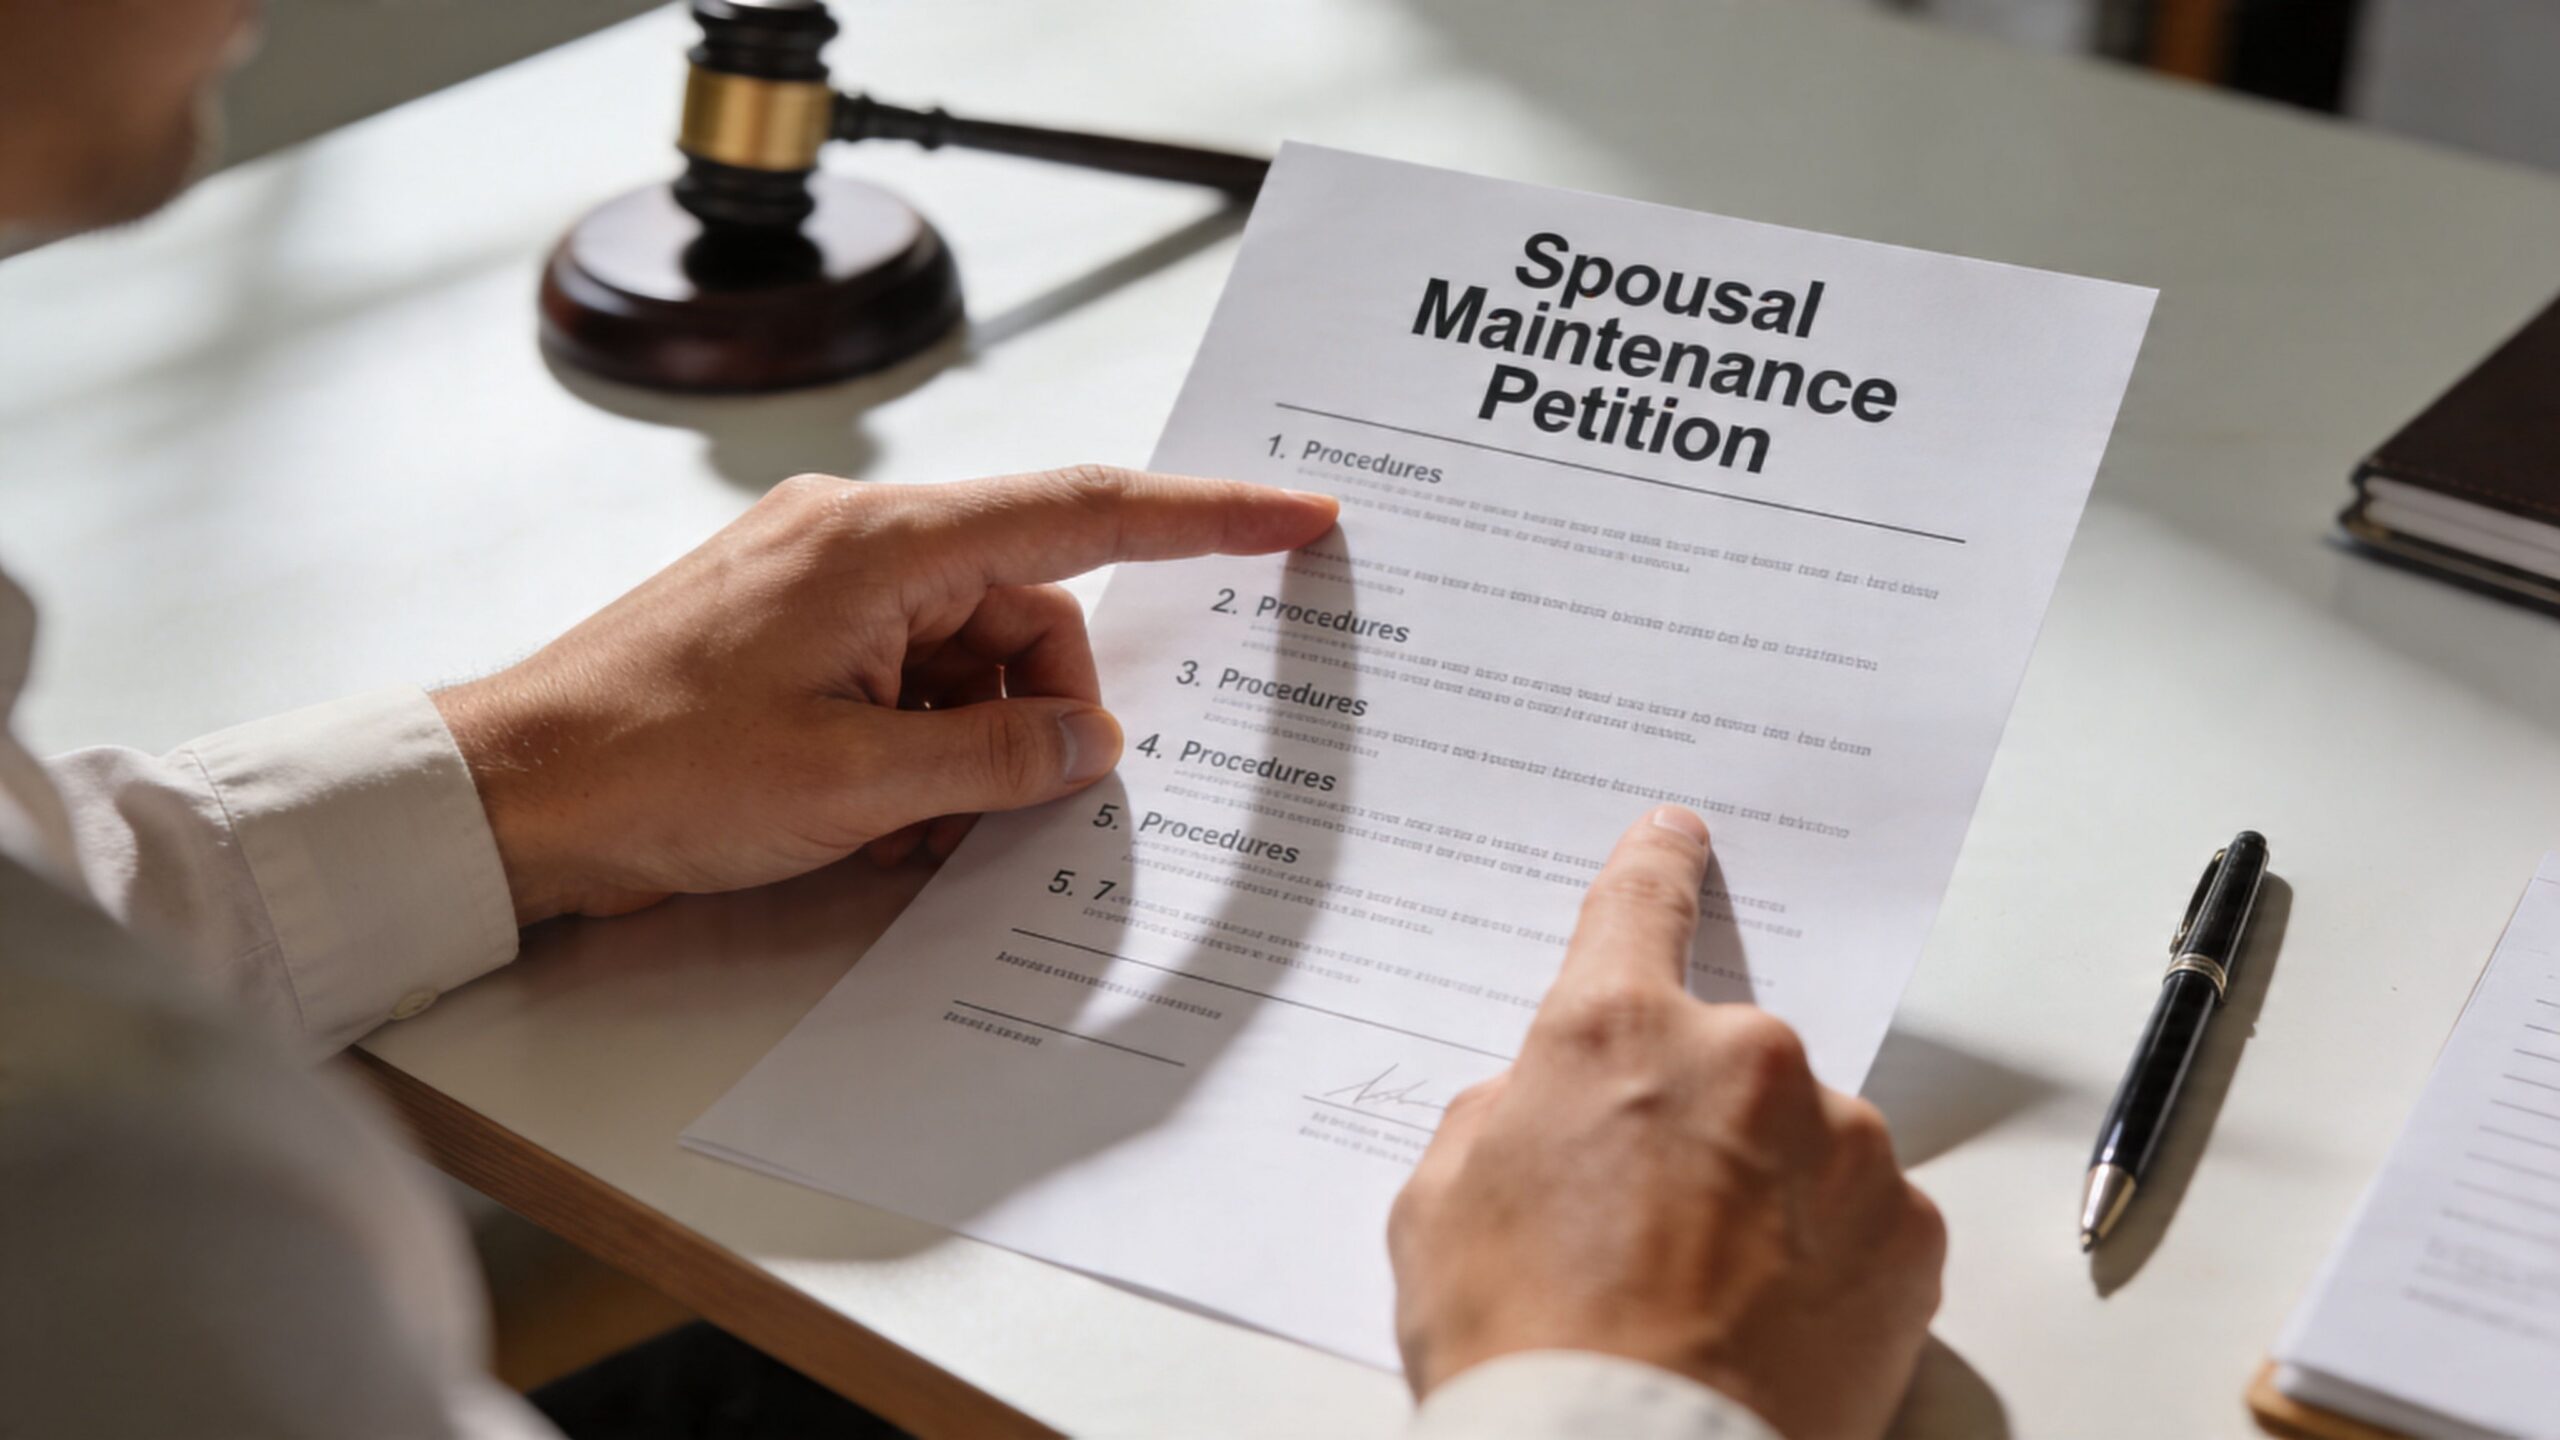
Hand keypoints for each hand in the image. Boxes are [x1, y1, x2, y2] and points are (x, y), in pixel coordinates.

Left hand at [433, 466, 1337, 923]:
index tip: (1295, 515)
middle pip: (1031, 609)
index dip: (1205, 515)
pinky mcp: (799, 632)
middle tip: (1021, 808)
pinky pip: (912, 678)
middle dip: (1046, 714)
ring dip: (978, 748)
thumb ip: (995, 765)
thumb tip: (1092, 750)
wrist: (510, 791)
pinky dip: (924, 750)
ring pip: (975, 656)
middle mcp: (860, 540)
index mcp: (883, 543)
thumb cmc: (650, 771)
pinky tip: (887, 820)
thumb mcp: (852, 787)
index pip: (1083, 509)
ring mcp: (825, 586)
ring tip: (918, 832)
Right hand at [1386, 806, 1945, 1439]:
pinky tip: (1767, 1320)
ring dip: (1765, 1189)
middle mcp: (1744, 1060)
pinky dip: (1826, 1255)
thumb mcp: (1441, 1205)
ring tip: (1703, 1293)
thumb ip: (1503, 1116)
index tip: (1677, 839)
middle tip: (1640, 1218)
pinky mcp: (1909, 1233)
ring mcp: (1842, 1145)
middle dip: (1691, 1118)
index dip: (1656, 868)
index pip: (1641, 906)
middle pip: (1723, 1057)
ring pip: (1800, 1139)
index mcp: (1616, 1031)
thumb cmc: (1524, 1346)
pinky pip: (1862, 1216)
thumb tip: (1546, 1109)